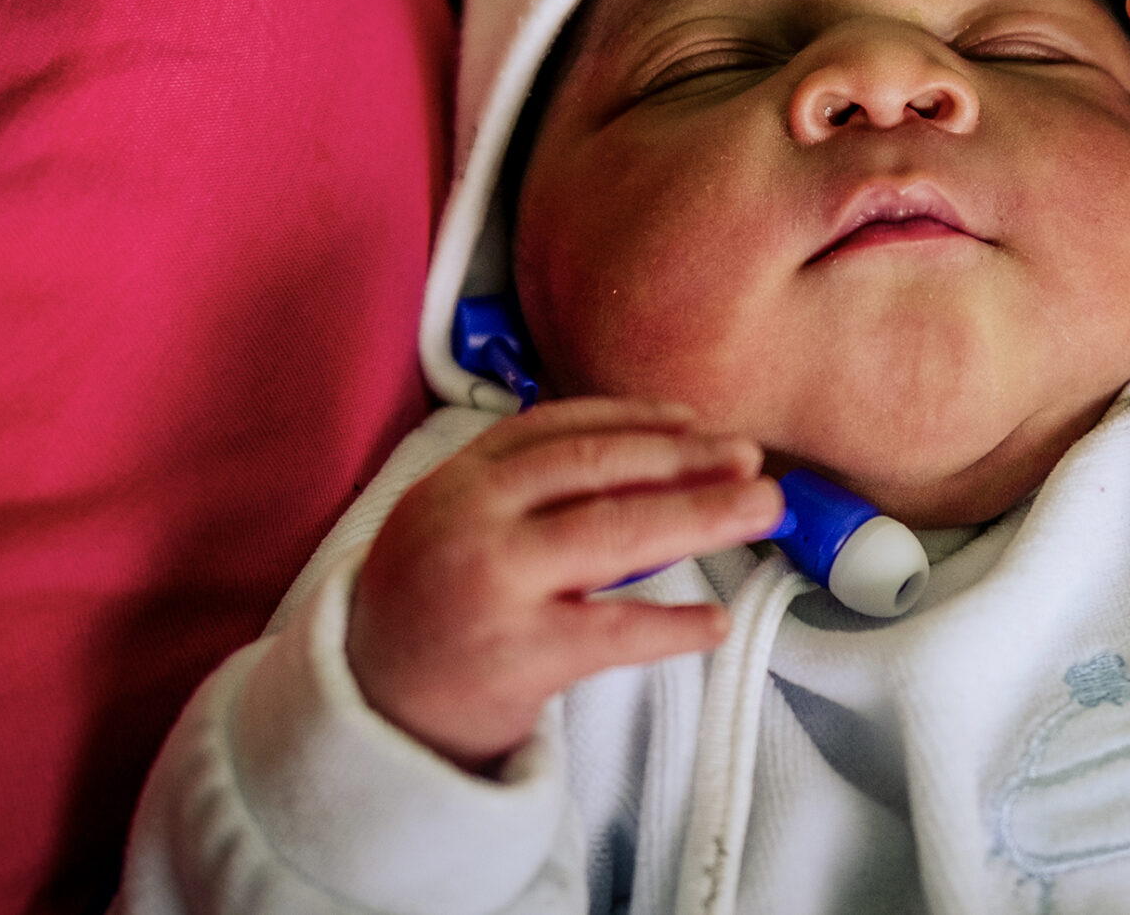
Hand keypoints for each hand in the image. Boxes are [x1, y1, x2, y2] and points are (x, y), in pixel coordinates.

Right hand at [346, 397, 785, 774]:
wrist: (366, 709)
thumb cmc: (428, 609)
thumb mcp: (448, 522)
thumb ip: (520, 486)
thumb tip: (649, 458)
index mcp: (459, 480)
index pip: (559, 429)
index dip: (637, 420)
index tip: (697, 422)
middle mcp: (473, 521)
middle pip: (599, 471)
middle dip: (688, 460)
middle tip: (753, 460)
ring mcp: (495, 586)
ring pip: (617, 535)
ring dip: (703, 516)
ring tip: (762, 510)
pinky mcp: (519, 656)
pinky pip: (617, 632)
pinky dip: (674, 627)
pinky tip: (717, 622)